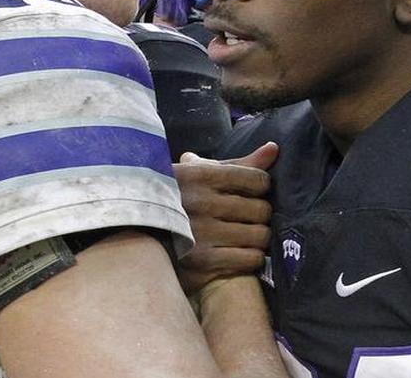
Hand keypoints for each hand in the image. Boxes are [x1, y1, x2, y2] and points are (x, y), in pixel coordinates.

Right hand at [175, 142, 277, 294]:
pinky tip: (241, 254)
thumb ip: (238, 164)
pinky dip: (252, 257)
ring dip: (259, 238)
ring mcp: (203, 233)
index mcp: (201, 175)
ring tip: (247, 236)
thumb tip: (274, 149)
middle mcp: (202, 202)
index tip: (252, 193)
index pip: (256, 179)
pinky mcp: (203, 262)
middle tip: (250, 218)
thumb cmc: (177, 199)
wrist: (135, 235)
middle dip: (260, 214)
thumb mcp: (200, 176)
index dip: (261, 187)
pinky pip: (250, 258)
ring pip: (260, 235)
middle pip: (261, 209)